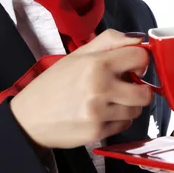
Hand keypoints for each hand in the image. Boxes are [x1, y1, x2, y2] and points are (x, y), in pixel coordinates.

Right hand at [10, 29, 152, 148]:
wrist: (29, 117)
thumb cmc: (53, 84)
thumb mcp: (77, 55)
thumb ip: (108, 41)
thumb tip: (137, 40)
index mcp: (96, 64)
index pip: (140, 58)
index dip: (139, 62)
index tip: (132, 66)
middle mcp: (100, 88)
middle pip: (144, 92)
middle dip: (139, 89)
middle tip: (125, 87)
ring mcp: (99, 112)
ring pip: (136, 110)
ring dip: (128, 105)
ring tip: (110, 101)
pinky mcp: (97, 132)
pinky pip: (124, 125)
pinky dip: (118, 119)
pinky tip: (102, 113)